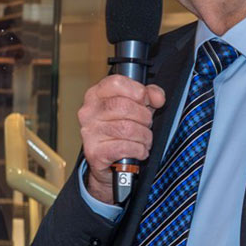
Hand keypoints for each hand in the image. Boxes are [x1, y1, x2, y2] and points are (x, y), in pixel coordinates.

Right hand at [77, 75, 165, 203]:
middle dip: (144, 117)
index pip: (116, 82)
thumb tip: (157, 97)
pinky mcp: (94, 152)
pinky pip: (125, 147)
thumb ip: (149, 95)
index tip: (145, 100)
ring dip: (144, 136)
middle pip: (125, 106)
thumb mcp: (137, 107)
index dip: (137, 91)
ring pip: (127, 129)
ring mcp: (89, 132)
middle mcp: (88, 112)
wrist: (109, 163)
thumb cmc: (121, 131)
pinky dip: (139, 150)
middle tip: (146, 125)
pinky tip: (139, 151)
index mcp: (96, 95)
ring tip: (144, 140)